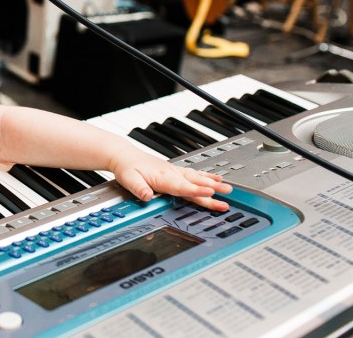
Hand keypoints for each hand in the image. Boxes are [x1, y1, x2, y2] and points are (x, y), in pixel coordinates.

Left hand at [108, 151, 231, 210]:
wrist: (124, 155)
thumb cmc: (127, 167)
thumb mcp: (128, 180)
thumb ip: (138, 189)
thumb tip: (146, 197)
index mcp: (163, 178)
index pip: (183, 187)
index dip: (197, 191)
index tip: (211, 193)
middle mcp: (172, 173)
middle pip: (195, 183)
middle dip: (212, 189)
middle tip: (228, 194)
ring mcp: (175, 171)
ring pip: (197, 178)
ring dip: (213, 183)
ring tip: (228, 188)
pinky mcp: (174, 170)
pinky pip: (194, 174)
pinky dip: (206, 176)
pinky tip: (215, 178)